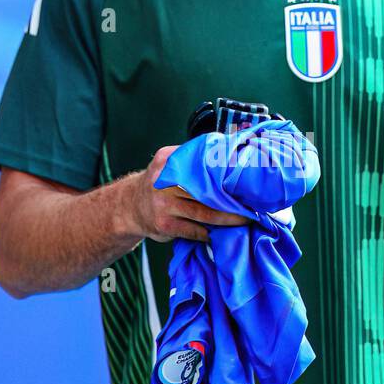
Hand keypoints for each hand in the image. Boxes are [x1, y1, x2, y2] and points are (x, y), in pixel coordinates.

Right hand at [128, 145, 248, 243]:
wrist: (130, 206)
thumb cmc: (161, 184)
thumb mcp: (169, 162)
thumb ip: (192, 158)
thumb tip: (231, 150)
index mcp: (168, 159)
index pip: (201, 161)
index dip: (225, 169)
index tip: (245, 175)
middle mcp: (164, 180)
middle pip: (206, 189)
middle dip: (231, 197)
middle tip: (252, 200)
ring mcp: (163, 204)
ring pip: (205, 213)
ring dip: (228, 218)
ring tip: (245, 218)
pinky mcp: (165, 225)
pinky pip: (195, 230)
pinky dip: (211, 233)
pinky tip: (222, 233)